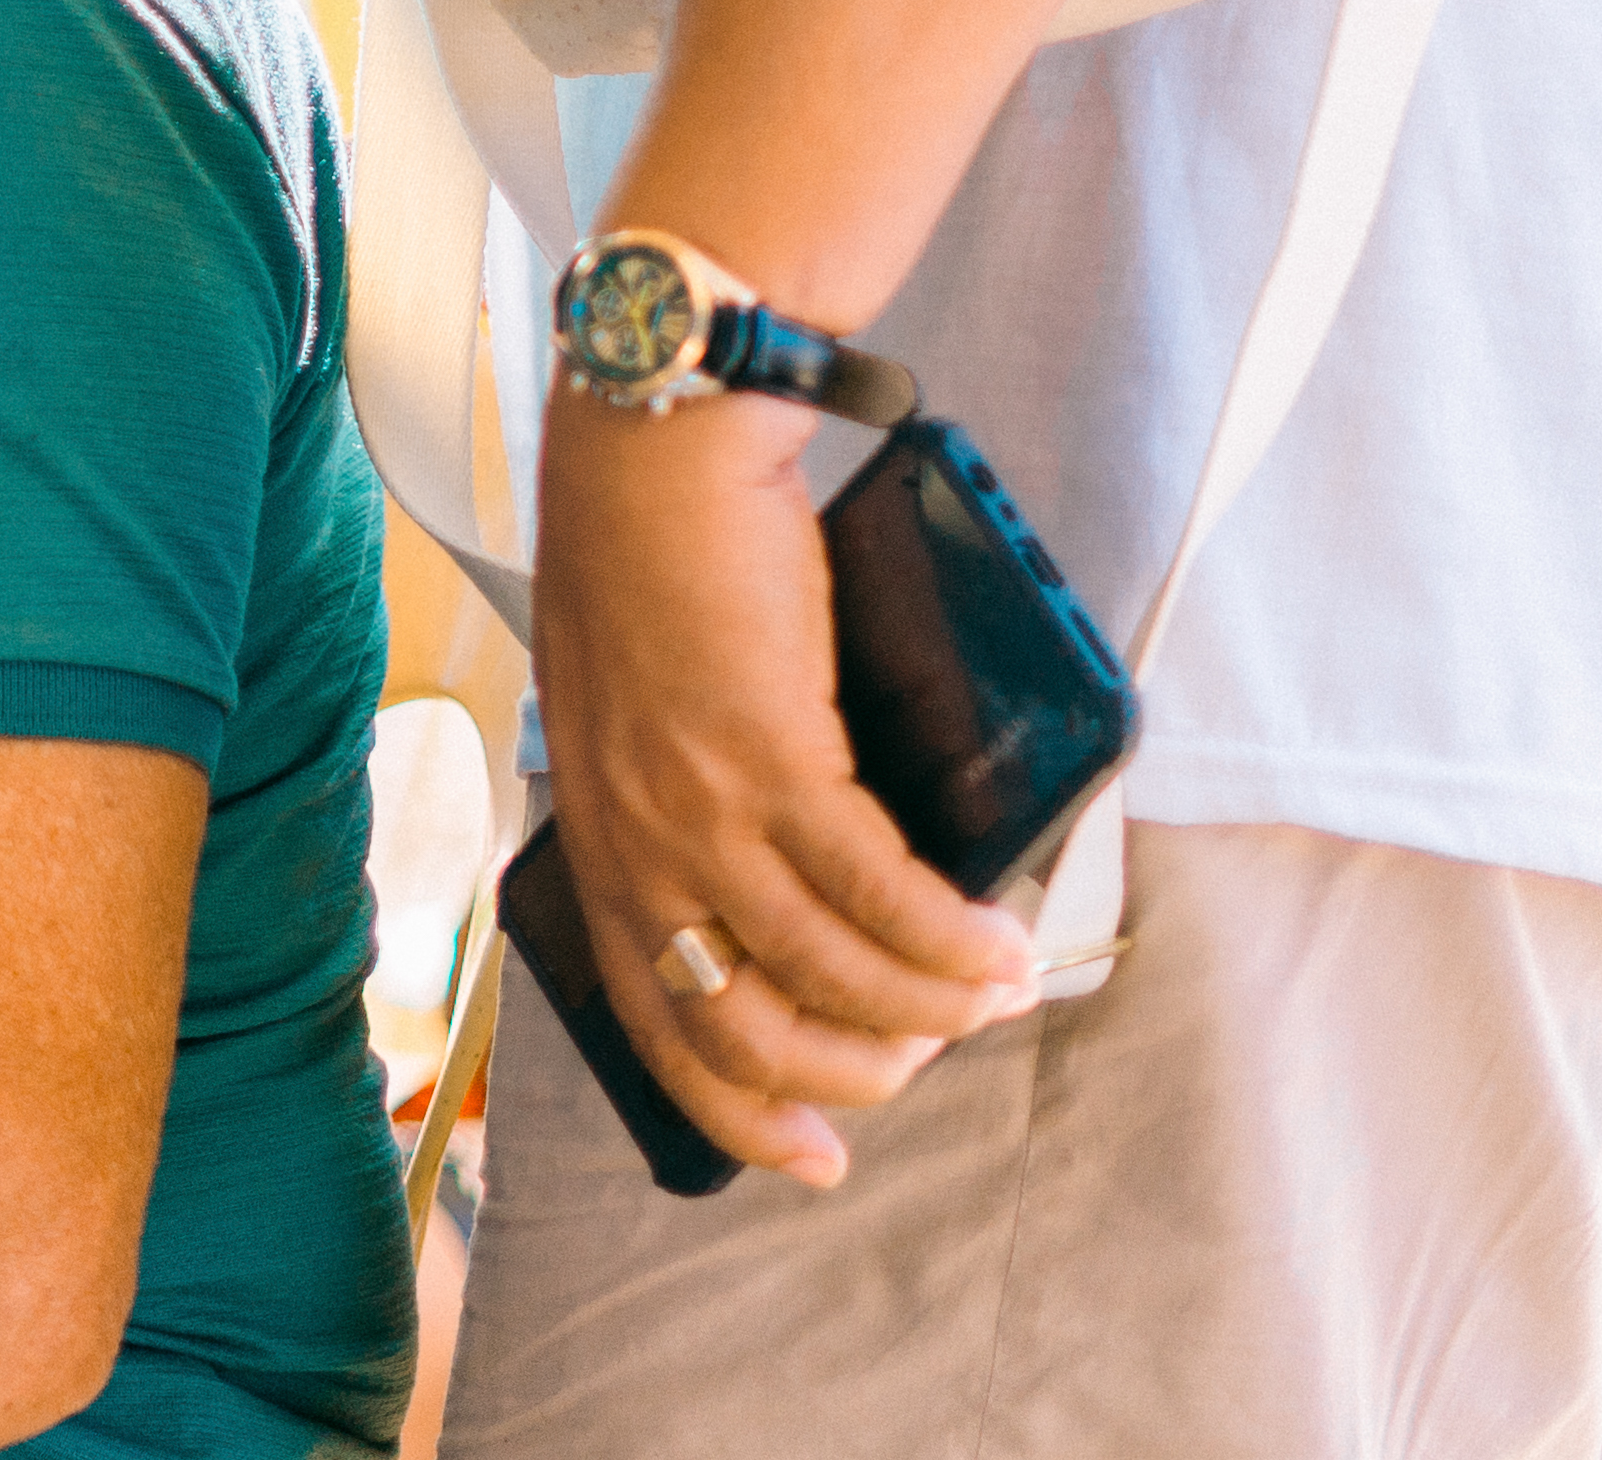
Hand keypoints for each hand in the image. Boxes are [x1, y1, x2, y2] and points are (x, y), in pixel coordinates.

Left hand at [527, 389, 1033, 1182]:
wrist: (656, 445)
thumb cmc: (661, 558)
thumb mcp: (643, 707)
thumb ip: (695, 794)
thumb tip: (813, 872)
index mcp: (601, 833)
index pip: (656, 1017)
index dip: (737, 1107)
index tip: (815, 1156)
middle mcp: (636, 839)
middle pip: (743, 1023)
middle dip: (852, 1070)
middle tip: (928, 1057)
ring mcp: (696, 804)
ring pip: (824, 969)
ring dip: (926, 1007)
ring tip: (999, 996)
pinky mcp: (767, 755)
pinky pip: (873, 892)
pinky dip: (947, 939)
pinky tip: (1000, 948)